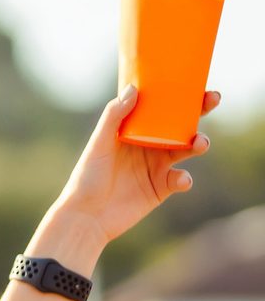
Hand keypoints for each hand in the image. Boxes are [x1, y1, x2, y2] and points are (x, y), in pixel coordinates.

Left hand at [43, 84, 217, 251]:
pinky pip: (182, 179)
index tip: (194, 83)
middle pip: (180, 124)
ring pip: (187, 149)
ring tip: (199, 142)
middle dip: (200, 111)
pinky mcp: (162, 188)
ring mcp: (157, 166)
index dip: (178, 95)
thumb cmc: (87, 177)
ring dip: (199, 143)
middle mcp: (148, 145)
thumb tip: (134, 88)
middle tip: (212, 99)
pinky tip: (179, 179)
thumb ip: (114, 117)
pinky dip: (185, 178)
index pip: (160, 108)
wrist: (86, 217)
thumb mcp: (99, 144)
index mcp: (134, 130)